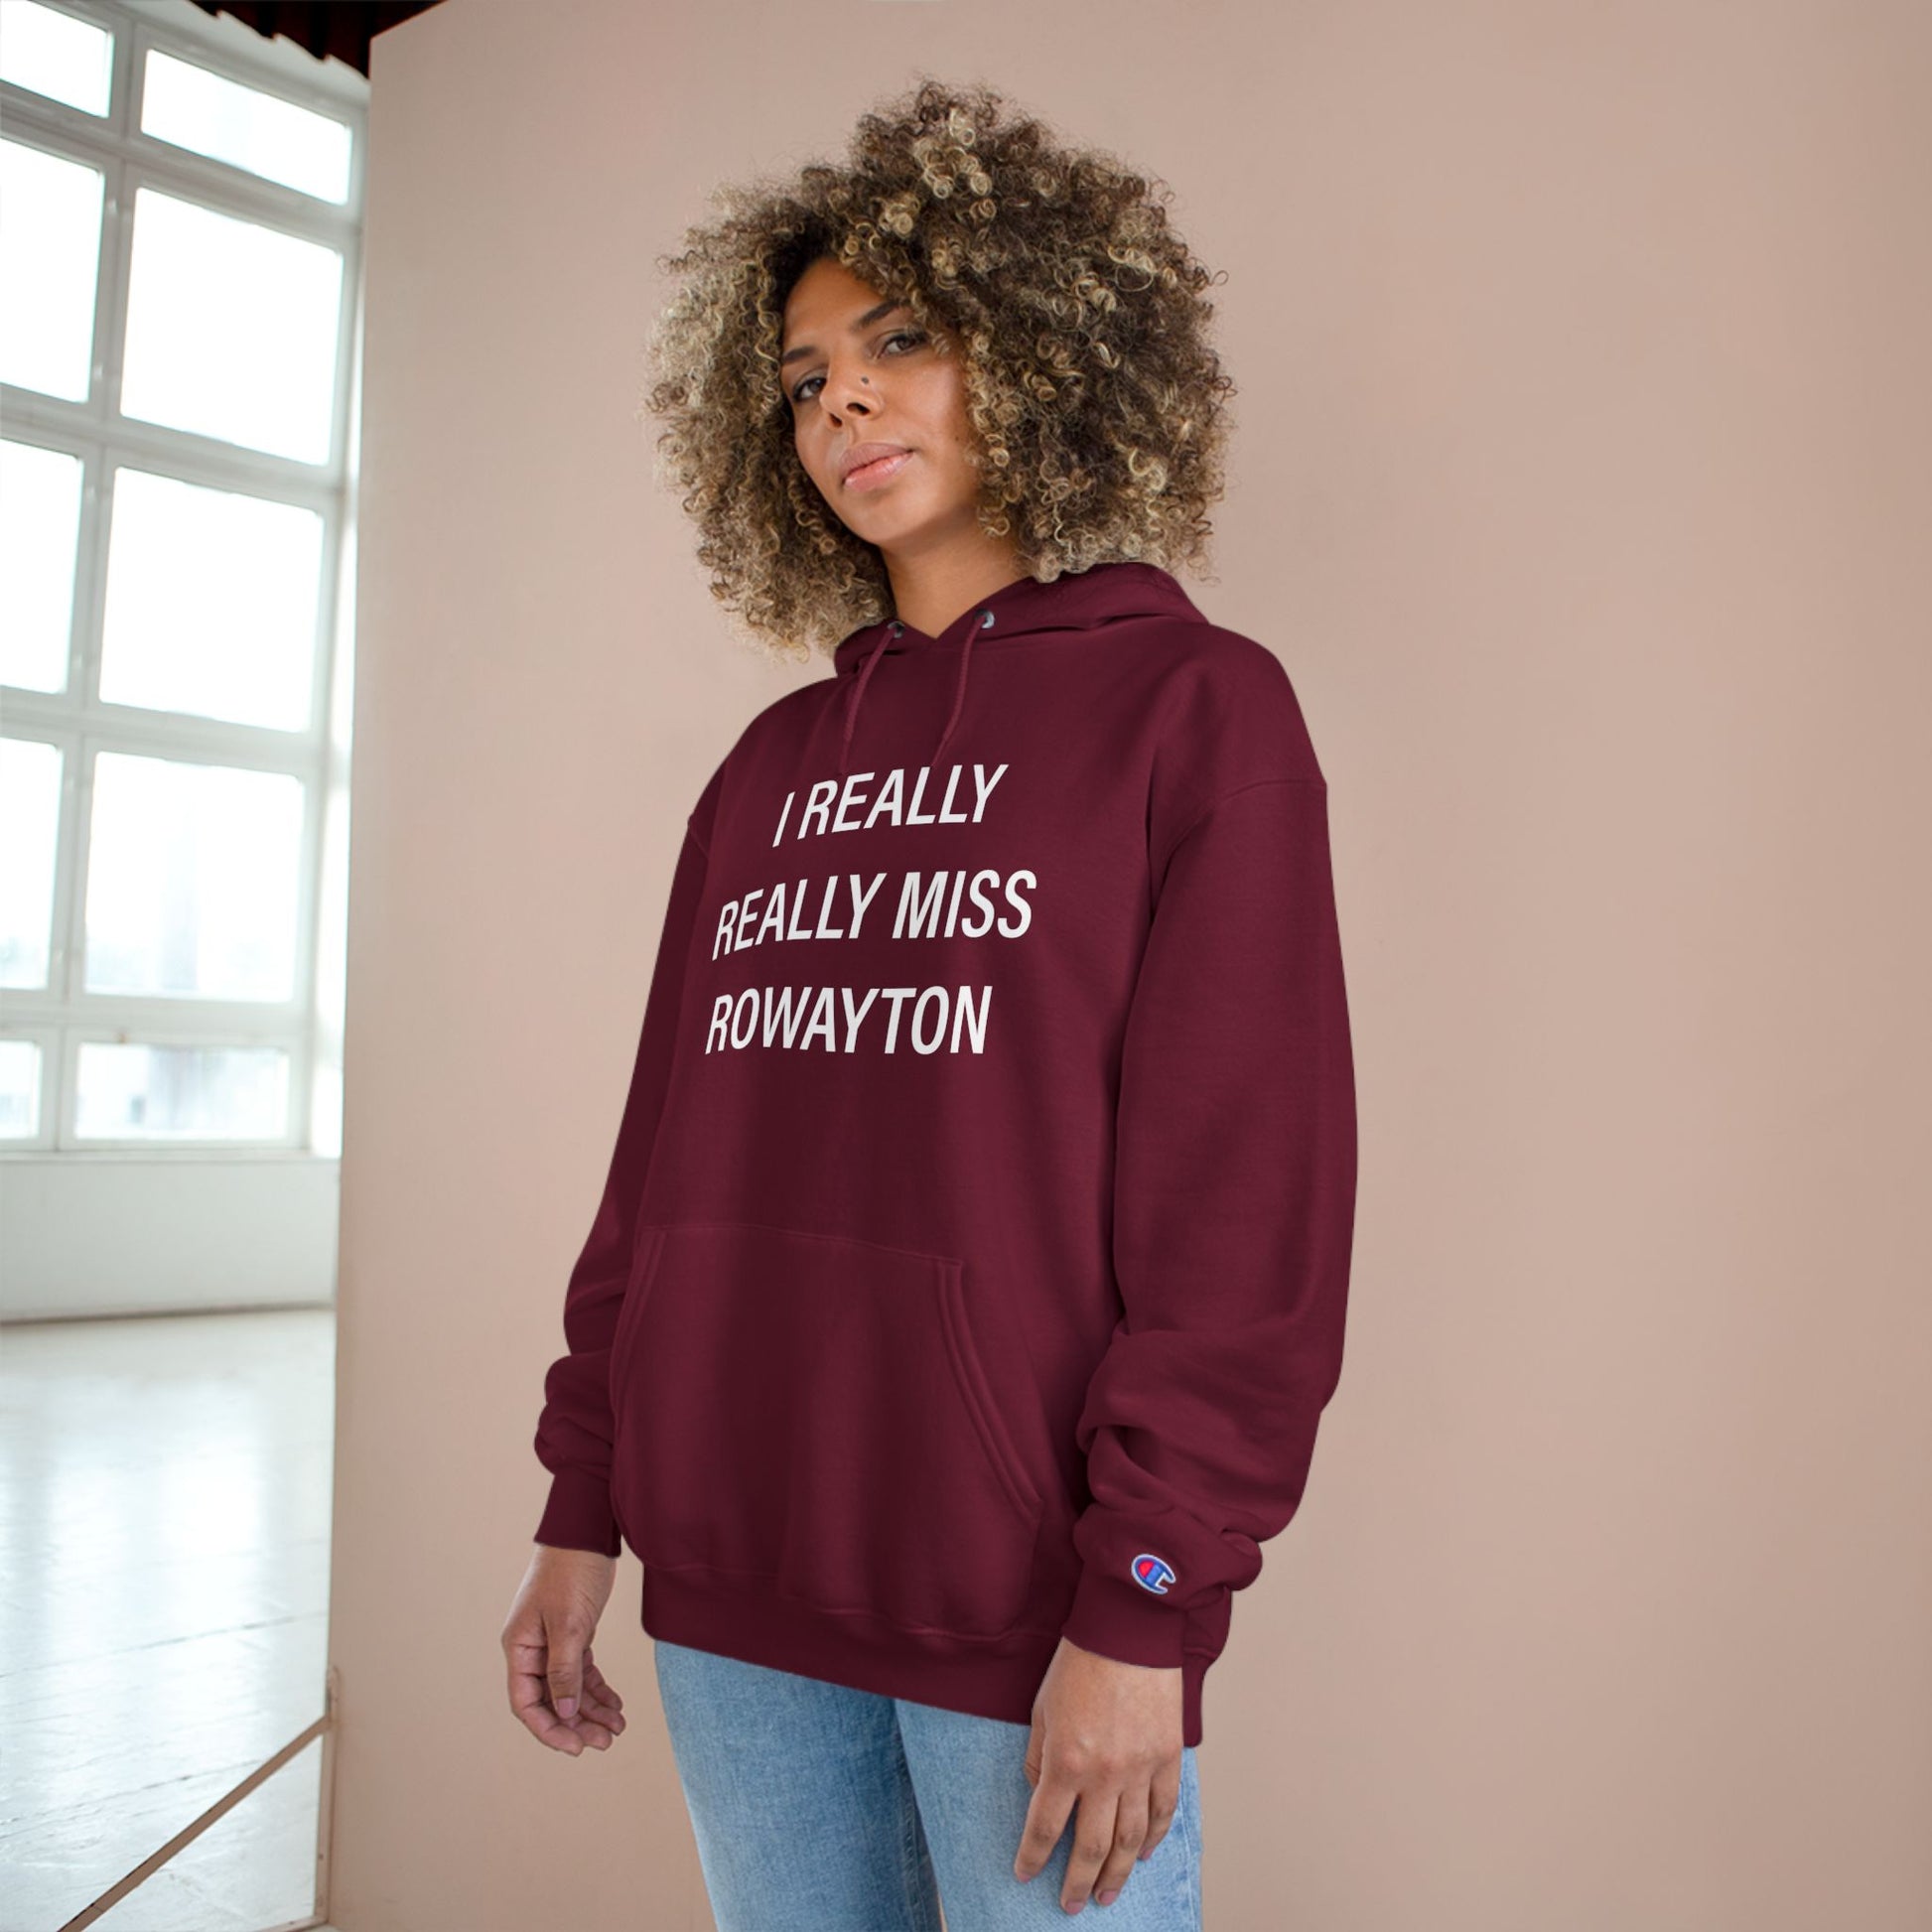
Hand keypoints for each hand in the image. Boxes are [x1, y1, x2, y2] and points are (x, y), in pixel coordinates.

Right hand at [502, 1544, 627, 1754]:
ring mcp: (552, 1641)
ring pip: (569, 1688)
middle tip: (607, 1741)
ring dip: (592, 1710)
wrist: (588, 1529)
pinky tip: (616, 1704)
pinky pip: (582, 1670)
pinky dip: (598, 1688)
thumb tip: (565, 1714)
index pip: (527, 1704)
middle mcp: (531, 1649)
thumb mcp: (569, 1624)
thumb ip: (564, 1671)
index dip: (549, 1729)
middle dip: (578, 1724)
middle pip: (550, 1700)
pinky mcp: (573, 1633)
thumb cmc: (571, 1571)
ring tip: (618, 1727)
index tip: (576, 1748)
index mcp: (519, 1648)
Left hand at [1014, 1636, 1184, 1913]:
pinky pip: (1162, 1810)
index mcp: (1065, 1762)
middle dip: (1077, 1881)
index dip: (1032, 1856)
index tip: (1024, 1875)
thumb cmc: (1079, 1663)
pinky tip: (1145, 1854)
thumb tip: (1043, 1794)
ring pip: (1130, 1839)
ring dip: (1117, 1872)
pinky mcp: (1167, 1757)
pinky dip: (1155, 1837)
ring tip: (1107, 1894)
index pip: (1045, 1827)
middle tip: (1071, 1906)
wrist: (1127, 1628)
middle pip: (1090, 1846)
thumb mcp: (1041, 1709)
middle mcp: (1104, 1775)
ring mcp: (1140, 1769)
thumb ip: (1039, 1757)